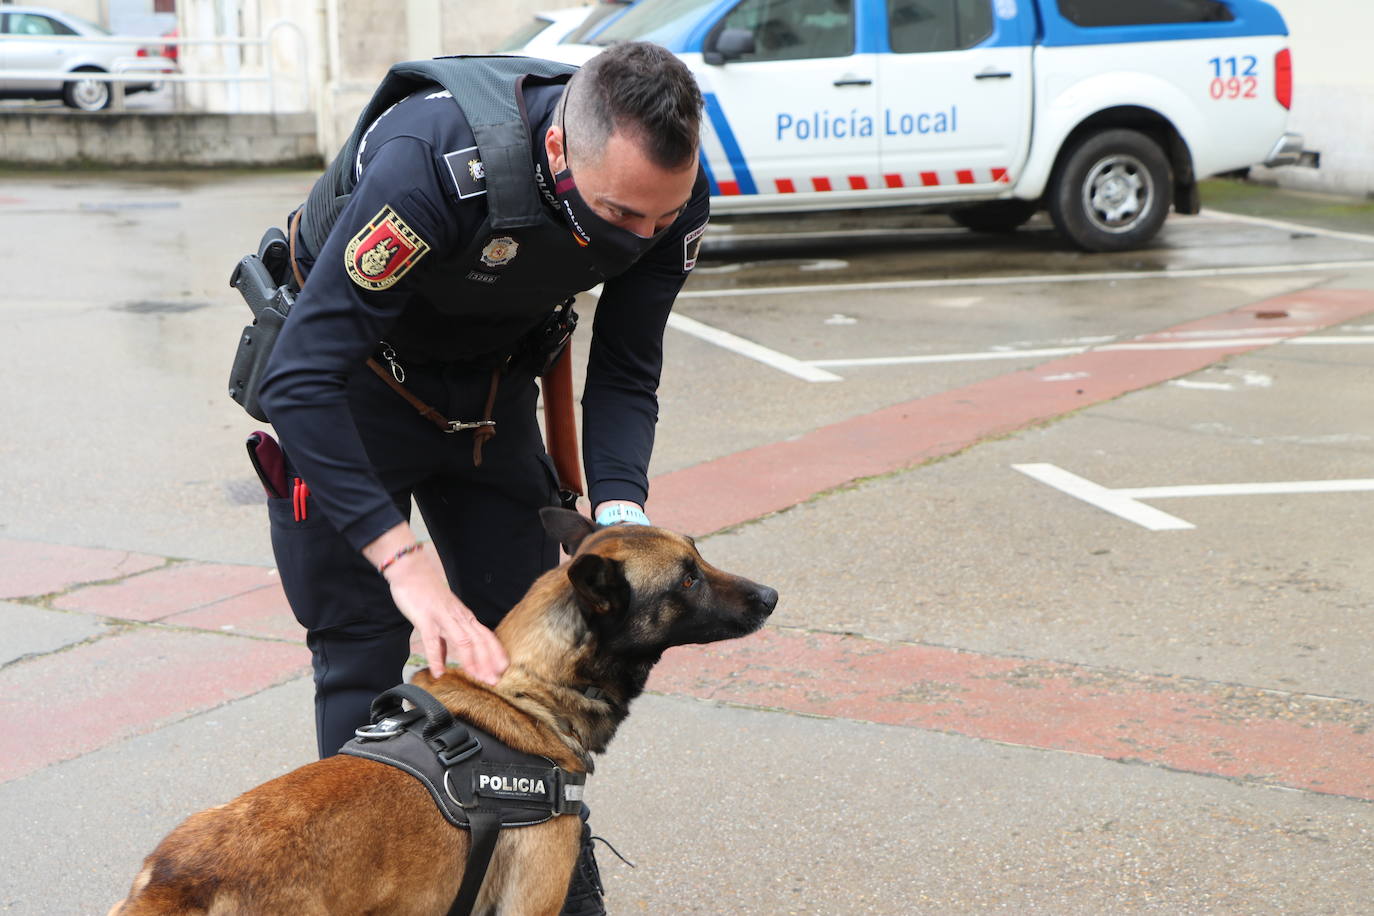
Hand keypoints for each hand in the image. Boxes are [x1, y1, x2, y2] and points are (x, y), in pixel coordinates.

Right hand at [364, 525, 508, 683]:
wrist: (410, 571)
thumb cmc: (426, 594)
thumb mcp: (442, 616)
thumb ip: (444, 639)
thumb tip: (444, 661)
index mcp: (464, 616)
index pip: (486, 636)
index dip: (496, 654)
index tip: (503, 670)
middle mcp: (458, 616)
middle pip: (479, 641)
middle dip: (489, 662)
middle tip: (495, 681)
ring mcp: (443, 617)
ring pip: (463, 640)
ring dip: (472, 661)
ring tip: (477, 678)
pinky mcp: (425, 618)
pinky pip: (433, 640)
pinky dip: (436, 658)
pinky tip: (438, 672)